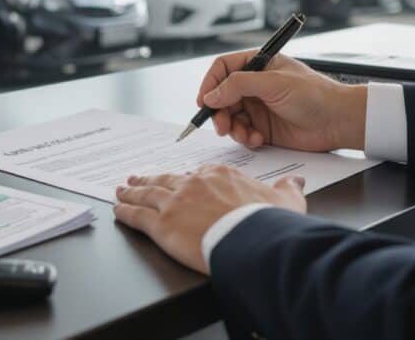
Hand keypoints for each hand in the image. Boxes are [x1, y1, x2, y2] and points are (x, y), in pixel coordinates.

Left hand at [114, 165, 306, 273]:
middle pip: (166, 180)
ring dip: (131, 191)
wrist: (252, 240)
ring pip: (147, 194)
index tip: (180, 180)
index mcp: (220, 176)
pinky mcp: (162, 225)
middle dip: (150, 179)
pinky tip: (118, 209)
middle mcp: (193, 184)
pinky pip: (137, 216)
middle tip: (136, 178)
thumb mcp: (286, 201)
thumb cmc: (268, 223)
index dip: (186, 179)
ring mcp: (175, 203)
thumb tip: (296, 182)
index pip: (197, 174)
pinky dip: (125, 212)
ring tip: (121, 189)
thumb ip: (287, 190)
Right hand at [198, 50, 366, 151]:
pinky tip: (257, 139)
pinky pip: (242, 132)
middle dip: (219, 111)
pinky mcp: (263, 127)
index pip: (223, 68)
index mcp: (258, 65)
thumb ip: (238, 85)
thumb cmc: (314, 94)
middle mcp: (255, 85)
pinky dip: (245, 137)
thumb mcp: (273, 83)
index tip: (204, 101)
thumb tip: (211, 95)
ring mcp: (259, 107)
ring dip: (232, 127)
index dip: (210, 83)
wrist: (338, 122)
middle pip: (221, 96)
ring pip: (229, 116)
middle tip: (222, 125)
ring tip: (244, 134)